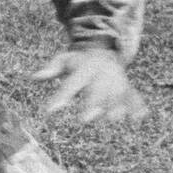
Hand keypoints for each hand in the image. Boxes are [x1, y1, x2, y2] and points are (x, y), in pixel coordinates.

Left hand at [32, 49, 148, 124]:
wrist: (104, 51)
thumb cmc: (78, 61)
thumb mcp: (62, 60)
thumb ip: (50, 69)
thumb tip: (33, 77)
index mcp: (84, 68)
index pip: (70, 84)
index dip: (60, 97)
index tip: (49, 111)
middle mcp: (102, 74)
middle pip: (98, 89)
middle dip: (92, 103)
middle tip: (84, 119)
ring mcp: (117, 80)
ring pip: (117, 94)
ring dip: (115, 108)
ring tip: (112, 120)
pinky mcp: (128, 88)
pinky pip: (134, 96)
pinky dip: (137, 106)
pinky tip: (139, 117)